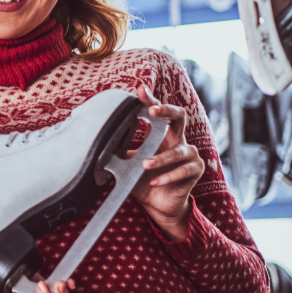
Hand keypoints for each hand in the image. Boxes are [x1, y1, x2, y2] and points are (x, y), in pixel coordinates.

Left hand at [129, 85, 204, 240]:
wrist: (158, 204)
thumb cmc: (142, 179)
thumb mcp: (128, 163)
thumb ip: (118, 150)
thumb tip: (95, 142)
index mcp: (161, 134)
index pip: (158, 112)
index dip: (150, 99)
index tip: (140, 88)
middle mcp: (177, 140)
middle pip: (180, 116)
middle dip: (166, 110)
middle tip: (152, 110)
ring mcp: (189, 154)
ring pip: (179, 151)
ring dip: (161, 158)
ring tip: (145, 165)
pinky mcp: (196, 169)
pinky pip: (185, 170)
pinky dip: (168, 176)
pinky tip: (155, 182)